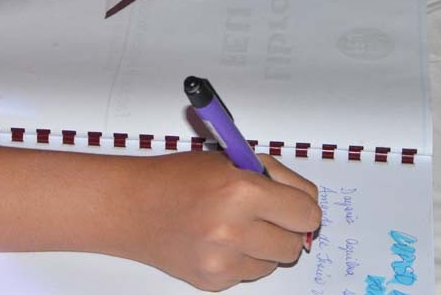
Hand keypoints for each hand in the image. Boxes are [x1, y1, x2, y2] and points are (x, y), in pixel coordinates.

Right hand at [127, 152, 320, 291]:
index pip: (307, 213)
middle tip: (266, 212)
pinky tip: (218, 239)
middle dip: (286, 227)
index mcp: (242, 190)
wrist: (132, 206)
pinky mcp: (212, 280)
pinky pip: (250, 274)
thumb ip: (276, 178)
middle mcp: (233, 229)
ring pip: (274, 262)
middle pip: (294, 243)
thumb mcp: (231, 159)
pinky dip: (242, 258)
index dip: (303, 206)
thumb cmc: (178, 178)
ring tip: (236, 224)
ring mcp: (222, 260)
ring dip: (264, 245)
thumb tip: (309, 204)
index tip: (295, 204)